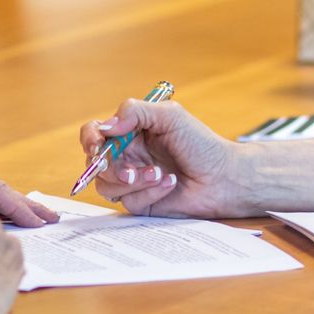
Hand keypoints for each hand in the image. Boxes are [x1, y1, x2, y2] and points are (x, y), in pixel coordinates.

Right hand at [76, 99, 244, 216]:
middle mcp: (127, 155)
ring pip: (107, 185)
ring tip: (160, 174)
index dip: (90, 138)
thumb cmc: (201, 144)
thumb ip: (135, 112)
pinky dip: (149, 192)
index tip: (97, 145)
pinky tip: (170, 183)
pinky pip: (129, 201)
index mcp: (130, 131)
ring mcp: (132, 179)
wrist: (223, 177)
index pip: (95, 133)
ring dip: (133, 180)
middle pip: (95, 162)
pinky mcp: (141, 201)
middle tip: (131, 170)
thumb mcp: (170, 116)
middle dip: (111, 167)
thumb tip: (105, 126)